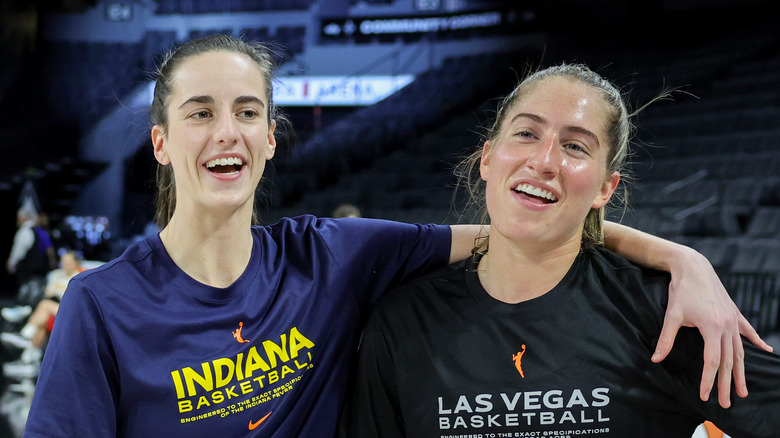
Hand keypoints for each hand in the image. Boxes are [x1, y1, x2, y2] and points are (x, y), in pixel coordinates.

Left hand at [651, 248, 772, 407]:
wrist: (694, 266)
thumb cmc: (681, 290)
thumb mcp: (671, 315)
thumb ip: (666, 339)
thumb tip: (656, 359)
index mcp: (712, 327)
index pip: (712, 361)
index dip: (708, 380)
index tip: (704, 395)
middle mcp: (727, 325)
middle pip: (729, 361)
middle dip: (727, 384)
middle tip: (727, 403)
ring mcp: (733, 319)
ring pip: (739, 351)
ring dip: (741, 371)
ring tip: (744, 390)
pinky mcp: (735, 313)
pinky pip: (748, 331)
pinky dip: (757, 342)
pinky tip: (767, 351)